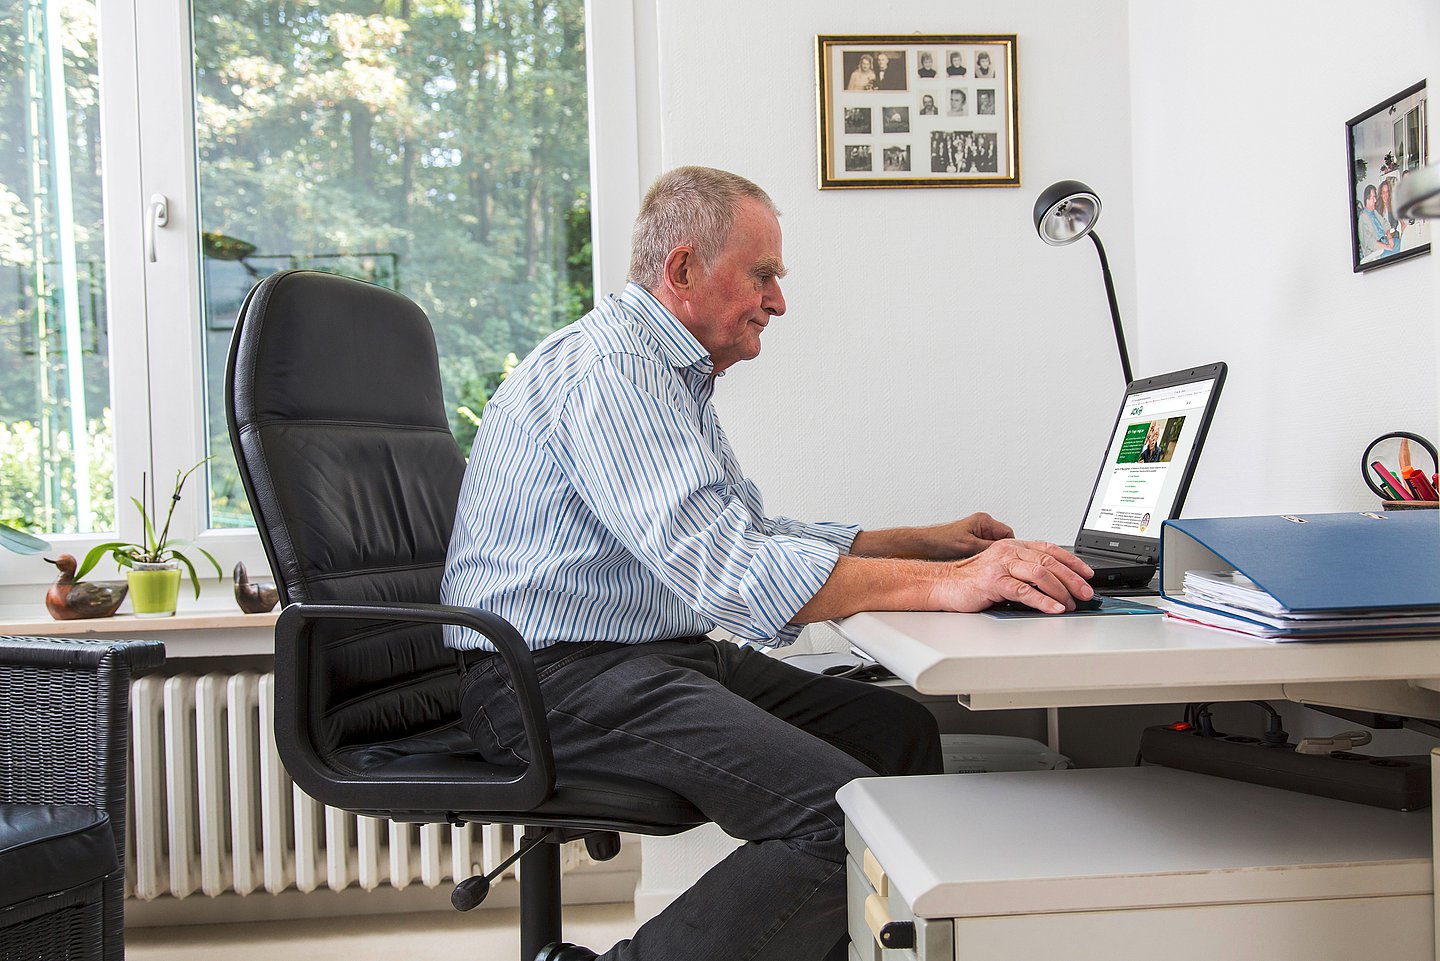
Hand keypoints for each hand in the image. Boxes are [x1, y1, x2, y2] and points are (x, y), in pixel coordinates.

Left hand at [926, 512, 1015, 558]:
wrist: (922, 546)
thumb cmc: (940, 542)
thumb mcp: (969, 546)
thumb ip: (989, 548)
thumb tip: (1006, 556)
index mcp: (984, 521)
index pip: (1009, 534)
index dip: (1010, 549)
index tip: (1008, 561)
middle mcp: (982, 526)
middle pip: (1003, 542)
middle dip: (1001, 554)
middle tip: (996, 565)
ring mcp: (976, 534)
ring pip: (995, 549)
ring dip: (991, 558)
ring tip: (983, 566)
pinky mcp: (971, 543)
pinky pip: (985, 552)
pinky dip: (984, 559)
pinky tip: (977, 567)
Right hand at [926, 539, 1094, 613]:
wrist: (942, 584)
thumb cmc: (971, 580)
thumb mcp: (1002, 568)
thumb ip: (1023, 571)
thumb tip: (1053, 585)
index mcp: (1013, 546)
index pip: (1050, 549)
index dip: (1072, 561)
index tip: (1088, 574)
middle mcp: (1008, 552)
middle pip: (1050, 561)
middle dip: (1073, 579)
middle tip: (1086, 593)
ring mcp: (1000, 566)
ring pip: (1040, 573)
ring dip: (1061, 590)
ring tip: (1071, 604)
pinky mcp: (993, 582)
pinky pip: (1023, 591)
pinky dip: (1042, 601)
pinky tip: (1053, 608)